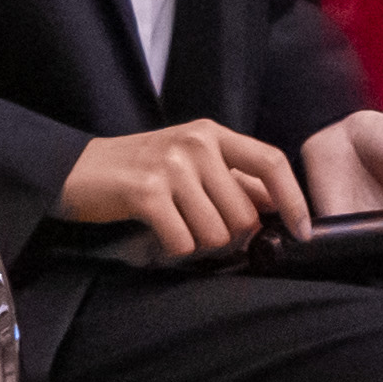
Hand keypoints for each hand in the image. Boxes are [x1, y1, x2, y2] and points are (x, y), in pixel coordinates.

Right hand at [60, 119, 306, 260]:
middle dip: (228, 234)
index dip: (293, 199)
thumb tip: (280, 205)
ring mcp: (171, 165)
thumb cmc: (142, 170)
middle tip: (198, 224)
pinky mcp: (147, 192)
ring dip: (199, 242)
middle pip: (245, 213)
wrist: (79, 171)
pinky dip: (174, 248)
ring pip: (217, 233)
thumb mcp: (191, 161)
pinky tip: (158, 232)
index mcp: (213, 133)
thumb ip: (235, 179)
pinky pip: (185, 242)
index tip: (303, 232)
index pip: (271, 161)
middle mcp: (196, 143)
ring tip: (175, 223)